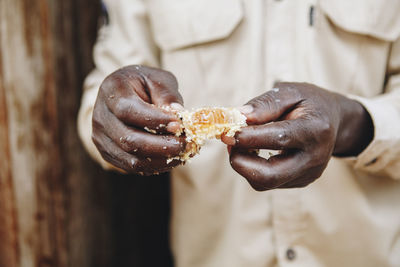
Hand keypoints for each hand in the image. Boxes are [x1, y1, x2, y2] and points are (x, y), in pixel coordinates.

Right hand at [92, 65, 185, 174]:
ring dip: (162, 159)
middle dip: (162, 146)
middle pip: (129, 140)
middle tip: (187, 143)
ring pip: (132, 159)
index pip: (128, 110)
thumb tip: (179, 114)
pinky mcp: (108, 153)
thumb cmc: (145, 84)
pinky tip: (174, 158)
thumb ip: (167, 94)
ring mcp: (101, 137)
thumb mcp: (158, 79)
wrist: (126, 93)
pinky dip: (156, 165)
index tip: (179, 124)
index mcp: (111, 89)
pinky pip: (133, 167)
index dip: (154, 120)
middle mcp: (101, 115)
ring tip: (184, 152)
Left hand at [222, 82, 372, 190]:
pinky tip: (254, 150)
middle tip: (228, 142)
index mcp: (316, 129)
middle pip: (270, 175)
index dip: (248, 137)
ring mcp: (309, 174)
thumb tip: (238, 116)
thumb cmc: (308, 102)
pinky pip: (269, 182)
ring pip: (265, 183)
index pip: (278, 138)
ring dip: (244, 165)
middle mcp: (315, 157)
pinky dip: (253, 168)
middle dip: (241, 161)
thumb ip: (266, 103)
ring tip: (241, 143)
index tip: (227, 131)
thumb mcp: (290, 91)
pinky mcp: (301, 182)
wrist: (332, 120)